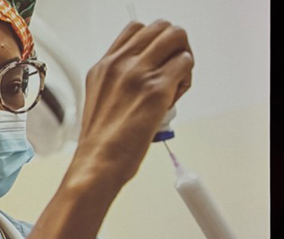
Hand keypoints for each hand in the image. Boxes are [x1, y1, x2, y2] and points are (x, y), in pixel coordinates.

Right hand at [73, 21, 193, 191]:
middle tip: (172, 71)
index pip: (136, 30)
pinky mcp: (156, 88)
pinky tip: (173, 99)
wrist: (96, 166)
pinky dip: (186, 78)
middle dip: (172, 47)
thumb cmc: (99, 146)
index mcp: (103, 67)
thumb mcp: (99, 103)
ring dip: (182, 58)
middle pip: (160, 27)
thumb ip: (118, 84)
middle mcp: (119, 64)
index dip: (153, 43)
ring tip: (174, 85)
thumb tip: (143, 79)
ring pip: (177, 38)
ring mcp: (138, 74)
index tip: (156, 62)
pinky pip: (185, 62)